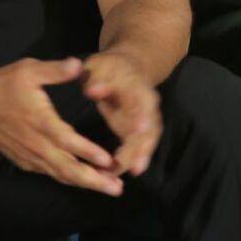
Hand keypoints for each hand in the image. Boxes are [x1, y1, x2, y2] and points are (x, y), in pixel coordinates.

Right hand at [0, 57, 124, 195]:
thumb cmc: (2, 85)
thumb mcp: (28, 69)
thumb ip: (55, 70)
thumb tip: (79, 65)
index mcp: (40, 121)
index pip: (67, 141)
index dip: (88, 152)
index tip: (108, 161)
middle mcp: (36, 143)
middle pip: (67, 168)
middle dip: (93, 180)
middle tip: (117, 189)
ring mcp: (29, 155)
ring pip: (59, 174)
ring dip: (84, 183)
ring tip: (108, 188)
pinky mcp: (23, 160)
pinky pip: (48, 173)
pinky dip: (67, 178)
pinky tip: (82, 180)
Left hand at [81, 51, 161, 177]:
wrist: (127, 68)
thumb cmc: (107, 68)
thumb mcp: (98, 66)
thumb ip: (96, 79)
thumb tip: (92, 91)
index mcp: (135, 84)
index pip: (141, 99)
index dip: (141, 114)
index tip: (140, 130)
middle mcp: (147, 103)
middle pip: (148, 126)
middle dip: (141, 146)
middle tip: (131, 166)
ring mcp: (147, 117)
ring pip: (147, 139)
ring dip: (138, 158)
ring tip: (124, 174)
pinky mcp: (141, 129)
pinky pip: (141, 146)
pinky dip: (134, 159)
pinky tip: (122, 174)